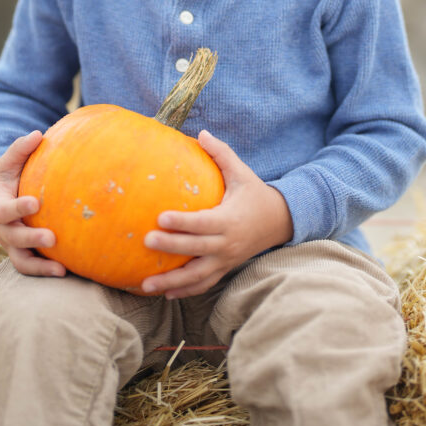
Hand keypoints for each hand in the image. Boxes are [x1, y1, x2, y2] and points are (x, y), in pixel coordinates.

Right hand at [0, 130, 66, 277]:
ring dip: (40, 266)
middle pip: (14, 238)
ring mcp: (11, 244)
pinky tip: (67, 271)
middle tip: (52, 238)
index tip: (35, 203)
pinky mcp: (21, 252)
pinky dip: (46, 271)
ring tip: (62, 270)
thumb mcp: (8, 161)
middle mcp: (2, 228)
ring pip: (21, 261)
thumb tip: (37, 134)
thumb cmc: (6, 177)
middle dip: (32, 239)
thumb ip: (20, 149)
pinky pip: (31, 266)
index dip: (18, 208)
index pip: (5, 210)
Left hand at [140, 130, 292, 298]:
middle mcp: (227, 244)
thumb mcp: (241, 172)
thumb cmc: (255, 193)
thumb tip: (201, 133)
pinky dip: (185, 291)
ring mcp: (226, 260)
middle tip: (146, 241)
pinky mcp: (224, 269)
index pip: (203, 223)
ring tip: (146, 284)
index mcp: (230, 220)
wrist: (280, 222)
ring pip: (197, 276)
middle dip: (171, 247)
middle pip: (196, 249)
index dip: (182, 222)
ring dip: (171, 282)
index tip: (160, 217)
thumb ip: (221, 154)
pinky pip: (203, 284)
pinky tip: (165, 293)